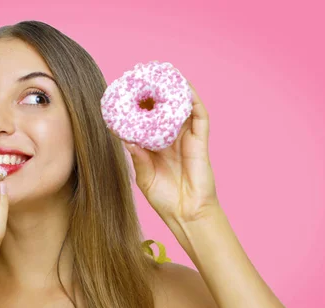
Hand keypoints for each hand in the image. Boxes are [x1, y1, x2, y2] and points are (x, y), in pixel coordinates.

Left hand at [126, 82, 219, 223]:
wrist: (187, 215)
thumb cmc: (166, 200)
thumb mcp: (145, 178)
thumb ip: (138, 160)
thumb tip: (127, 141)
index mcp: (156, 147)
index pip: (146, 121)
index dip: (138, 107)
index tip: (124, 94)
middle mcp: (172, 139)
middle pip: (164, 109)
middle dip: (155, 92)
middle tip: (142, 77)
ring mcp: (187, 139)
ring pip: (182, 108)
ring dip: (174, 91)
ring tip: (164, 74)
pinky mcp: (200, 142)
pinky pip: (199, 116)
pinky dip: (192, 101)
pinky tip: (184, 88)